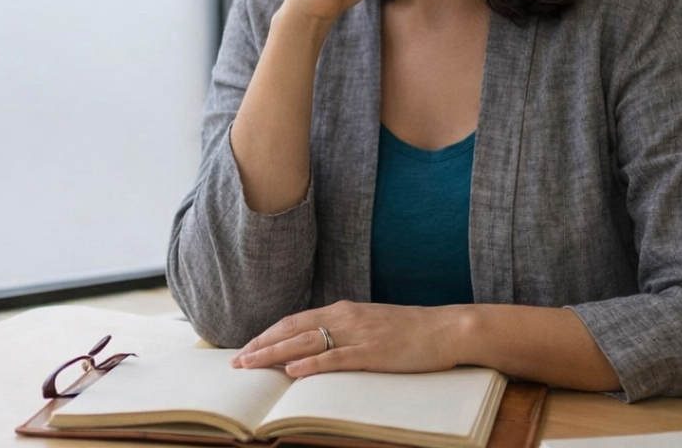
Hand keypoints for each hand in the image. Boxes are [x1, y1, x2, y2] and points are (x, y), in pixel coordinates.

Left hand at [230, 300, 462, 376]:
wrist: (445, 328)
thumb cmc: (409, 331)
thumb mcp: (370, 326)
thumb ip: (343, 332)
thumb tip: (316, 347)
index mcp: (343, 310)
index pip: (295, 320)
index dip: (268, 334)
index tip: (246, 348)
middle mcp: (345, 316)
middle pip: (293, 328)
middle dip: (262, 345)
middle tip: (236, 362)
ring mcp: (358, 334)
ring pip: (307, 341)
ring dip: (275, 354)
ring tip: (251, 366)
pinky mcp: (372, 352)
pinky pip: (336, 358)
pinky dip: (312, 364)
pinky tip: (293, 371)